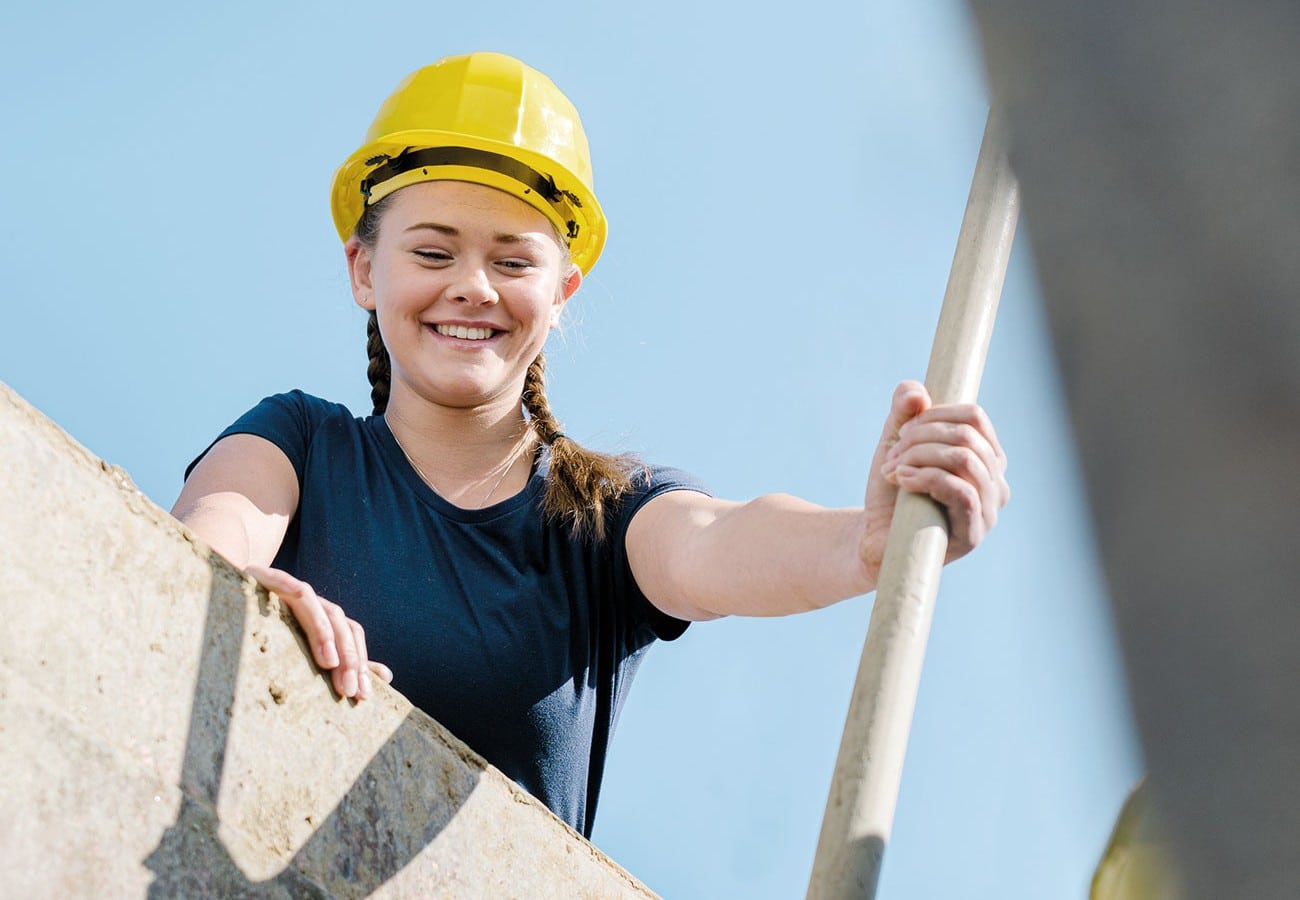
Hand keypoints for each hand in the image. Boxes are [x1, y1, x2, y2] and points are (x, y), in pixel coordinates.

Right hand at [244, 565, 393, 699]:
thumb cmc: (261, 633)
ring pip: (314, 604)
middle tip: (349, 690)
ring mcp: (286, 586)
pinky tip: (295, 609)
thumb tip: (387, 676)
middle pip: (337, 620)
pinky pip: (284, 583)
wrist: (218, 599)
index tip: (362, 696)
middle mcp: (309, 600)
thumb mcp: (301, 654)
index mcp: (320, 615)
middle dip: (347, 655)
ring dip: (323, 632)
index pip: (350, 632)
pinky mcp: (263, 577)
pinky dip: (293, 595)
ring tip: (329, 663)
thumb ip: (344, 663)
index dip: (360, 660)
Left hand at [860, 381, 1010, 579]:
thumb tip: (918, 392)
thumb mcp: (894, 442)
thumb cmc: (891, 491)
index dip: (934, 414)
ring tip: (893, 469)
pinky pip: (962, 492)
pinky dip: (926, 477)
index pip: (974, 417)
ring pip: (965, 459)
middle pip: (967, 436)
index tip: (901, 431)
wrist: (875, 538)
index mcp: (985, 457)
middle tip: (892, 454)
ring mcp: (989, 510)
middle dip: (921, 438)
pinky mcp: (974, 534)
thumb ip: (903, 411)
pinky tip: (901, 479)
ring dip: (920, 457)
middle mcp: (995, 482)